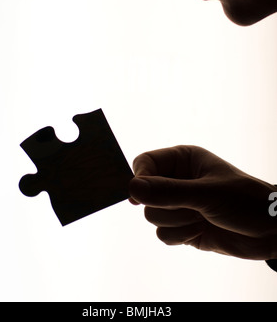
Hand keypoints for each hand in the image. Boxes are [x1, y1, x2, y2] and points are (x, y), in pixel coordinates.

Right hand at [129, 145, 276, 259]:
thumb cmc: (243, 200)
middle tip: (193, 208)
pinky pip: (162, 234)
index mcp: (182, 160)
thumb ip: (168, 191)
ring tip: (202, 218)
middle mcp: (177, 181)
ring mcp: (179, 205)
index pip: (145, 162)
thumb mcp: (206, 193)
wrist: (268, 231)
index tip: (141, 195)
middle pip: (145, 194)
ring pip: (152, 216)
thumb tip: (132, 188)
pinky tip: (200, 230)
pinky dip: (180, 236)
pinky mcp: (182, 227)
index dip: (140, 178)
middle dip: (168, 207)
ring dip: (176, 223)